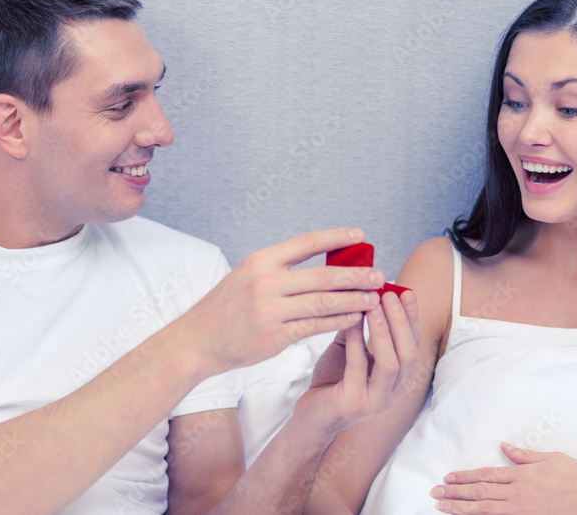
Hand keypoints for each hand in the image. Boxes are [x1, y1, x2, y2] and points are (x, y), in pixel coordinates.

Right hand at [179, 228, 383, 374]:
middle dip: (356, 275)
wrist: (197, 341)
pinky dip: (339, 321)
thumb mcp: (247, 276)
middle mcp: (265, 282)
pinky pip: (315, 327)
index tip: (360, 235)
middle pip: (323, 275)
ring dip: (354, 300)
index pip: (307, 243)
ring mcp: (270, 310)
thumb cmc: (227, 308)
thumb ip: (281, 270)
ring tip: (374, 298)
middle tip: (379, 275)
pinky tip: (355, 318)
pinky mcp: (274, 337)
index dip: (336, 237)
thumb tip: (323, 264)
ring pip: (324, 302)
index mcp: (261, 261)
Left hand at [294, 289, 419, 436]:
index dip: (412, 318)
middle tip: (389, 294)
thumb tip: (364, 293)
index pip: (414, 344)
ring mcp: (377, 401)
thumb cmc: (333, 379)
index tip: (406, 292)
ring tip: (373, 305)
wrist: (312, 415)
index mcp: (400, 378)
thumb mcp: (350, 349)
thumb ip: (360, 327)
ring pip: (390, 363)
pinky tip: (352, 323)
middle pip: (409, 353)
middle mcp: (395, 392)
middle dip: (401, 321)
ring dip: (383, 331)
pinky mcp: (355, 405)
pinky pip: (359, 369)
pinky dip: (357, 343)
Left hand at [431, 443, 576, 513]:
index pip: (486, 475)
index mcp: (522, 475)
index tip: (448, 478)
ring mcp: (524, 511)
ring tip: (442, 507)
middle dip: (455, 493)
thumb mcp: (551, 459)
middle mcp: (519, 494)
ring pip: (485, 510)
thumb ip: (524, 456)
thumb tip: (504, 446)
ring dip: (461, 509)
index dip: (464, 477)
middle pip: (480, 493)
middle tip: (435, 493)